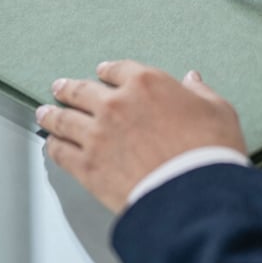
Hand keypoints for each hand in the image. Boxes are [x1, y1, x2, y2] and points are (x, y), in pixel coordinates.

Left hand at [36, 60, 246, 213]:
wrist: (193, 194)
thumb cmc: (209, 152)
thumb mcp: (217, 110)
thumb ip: (200, 92)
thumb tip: (192, 80)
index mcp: (147, 83)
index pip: (118, 69)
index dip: (108, 70)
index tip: (102, 72)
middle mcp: (116, 103)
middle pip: (83, 90)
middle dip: (68, 88)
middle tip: (59, 87)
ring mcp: (98, 134)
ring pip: (65, 119)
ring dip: (52, 114)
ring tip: (44, 112)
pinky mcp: (88, 166)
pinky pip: (61, 152)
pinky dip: (53, 146)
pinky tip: (50, 144)